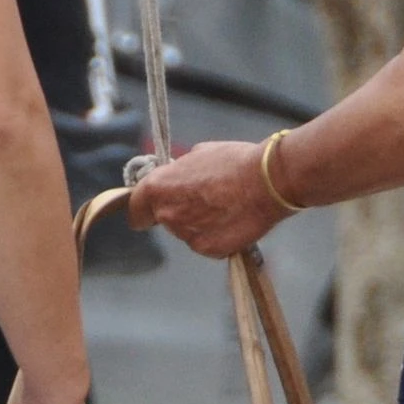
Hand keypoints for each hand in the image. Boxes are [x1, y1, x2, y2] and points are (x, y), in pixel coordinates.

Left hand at [126, 139, 285, 257]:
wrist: (268, 181)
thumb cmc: (234, 162)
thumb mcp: (199, 153)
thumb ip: (180, 171)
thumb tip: (179, 175)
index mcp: (158, 188)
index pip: (135, 208)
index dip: (143, 208)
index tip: (151, 208)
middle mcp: (167, 214)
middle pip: (164, 219)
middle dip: (178, 211)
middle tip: (202, 199)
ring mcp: (187, 235)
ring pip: (186, 232)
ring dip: (199, 223)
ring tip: (224, 206)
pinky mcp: (208, 250)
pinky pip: (206, 243)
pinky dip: (216, 235)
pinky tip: (232, 220)